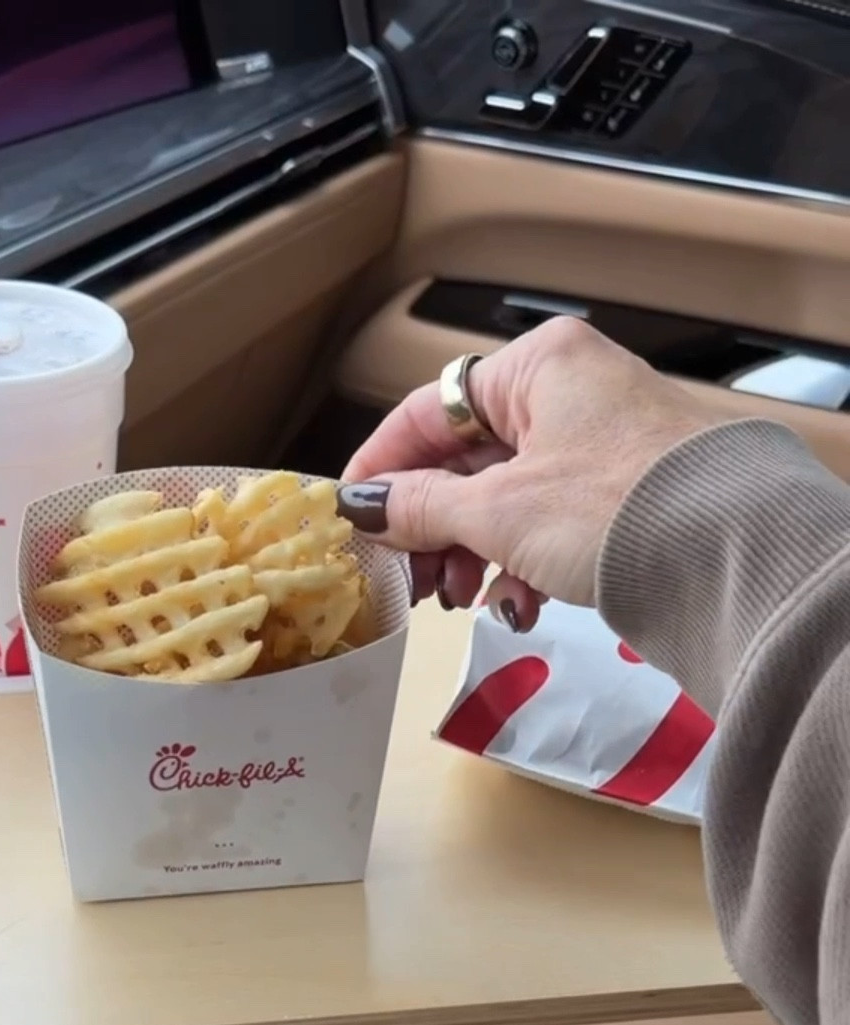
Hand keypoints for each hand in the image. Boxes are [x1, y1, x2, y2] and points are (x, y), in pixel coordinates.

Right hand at [338, 317, 720, 629]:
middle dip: (433, 529)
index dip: (382, 468)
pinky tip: (522, 606)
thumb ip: (422, 508)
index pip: (429, 410)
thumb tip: (364, 507)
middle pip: (468, 461)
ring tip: (465, 600)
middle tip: (408, 582)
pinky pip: (550, 525)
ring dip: (476, 555)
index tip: (351, 518)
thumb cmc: (614, 508)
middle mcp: (572, 392)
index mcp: (538, 366)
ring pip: (507, 500)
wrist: (725, 555)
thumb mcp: (497, 512)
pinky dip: (525, 566)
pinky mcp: (624, 497)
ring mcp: (601, 445)